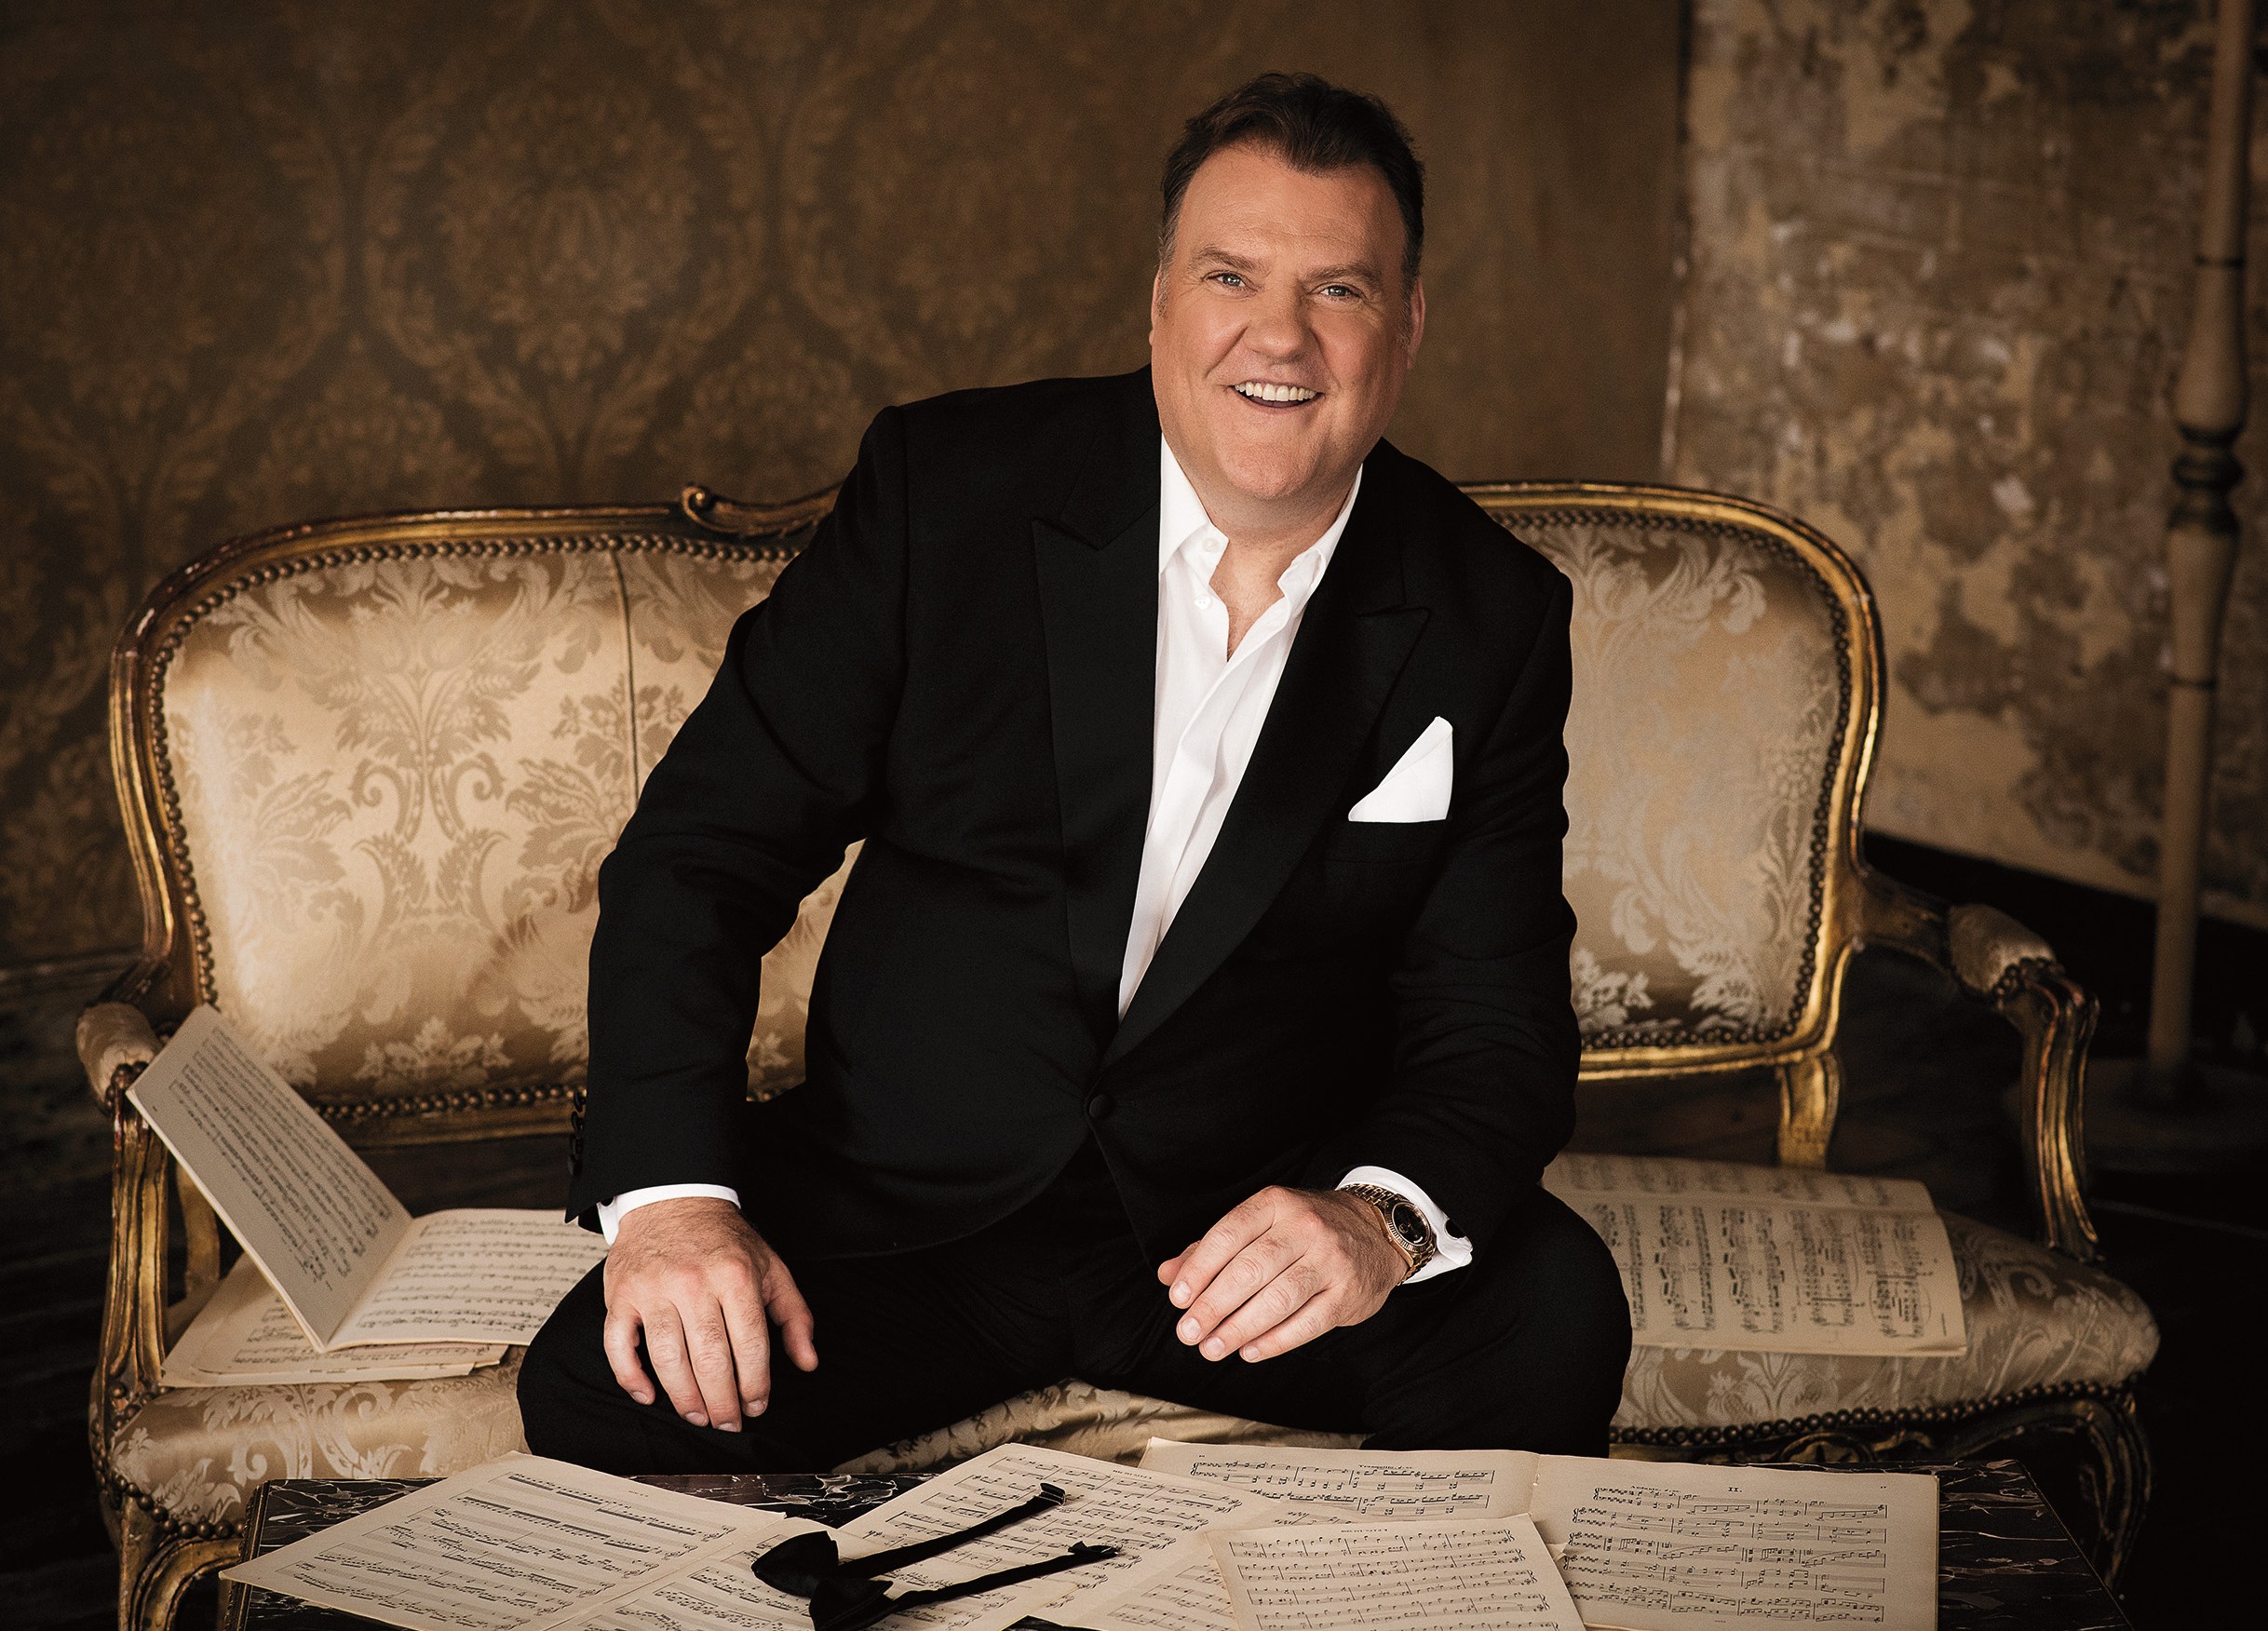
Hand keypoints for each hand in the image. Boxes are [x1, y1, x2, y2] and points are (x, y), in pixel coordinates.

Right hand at [603, 1197, 816, 1430]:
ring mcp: (653, 1289)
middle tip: (728, 1423)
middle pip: (710, 1359)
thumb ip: (793, 1315)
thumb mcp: (770, 1266)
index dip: (755, 1384)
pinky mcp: (621, 1295)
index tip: (756, 1406)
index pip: (750, 1344)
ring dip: (684, 1398)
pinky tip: (648, 1396)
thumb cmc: (724, 1240)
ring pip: (667, 1359)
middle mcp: (694, 1282)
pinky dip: (630, 1377)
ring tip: (698, 1416)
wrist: (673, 1198)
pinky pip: (619, 1345)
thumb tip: (807, 1362)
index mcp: (736, 1275)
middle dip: (722, 1402)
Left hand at [1157, 1186, 1406, 1363]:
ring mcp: (1330, 1261)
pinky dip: (1275, 1341)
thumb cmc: (1304, 1230)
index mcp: (1276, 1204)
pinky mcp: (1348, 1293)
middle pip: (1250, 1270)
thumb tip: (1169, 1274)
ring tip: (1211, 1348)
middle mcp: (1305, 1228)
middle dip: (1212, 1305)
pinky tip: (1249, 1351)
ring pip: (1277, 1299)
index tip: (1178, 1298)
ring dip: (1238, 1329)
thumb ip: (1212, 1248)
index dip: (1200, 1268)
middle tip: (1188, 1332)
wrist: (1376, 1231)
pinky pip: (1307, 1323)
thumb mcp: (1261, 1224)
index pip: (1228, 1234)